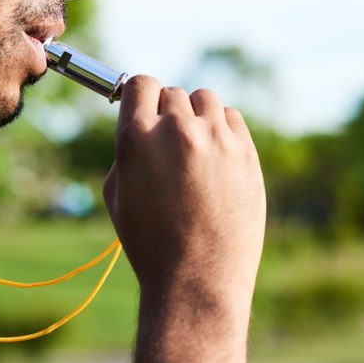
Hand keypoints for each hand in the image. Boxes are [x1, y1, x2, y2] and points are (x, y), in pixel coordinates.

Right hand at [103, 75, 265, 362]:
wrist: (197, 279)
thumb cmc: (151, 243)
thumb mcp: (118, 195)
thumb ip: (127, 150)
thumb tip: (141, 122)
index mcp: (137, 138)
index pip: (140, 83)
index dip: (140, 95)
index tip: (144, 106)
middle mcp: (177, 130)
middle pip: (172, 93)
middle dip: (167, 114)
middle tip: (169, 144)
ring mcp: (216, 139)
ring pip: (204, 100)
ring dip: (197, 116)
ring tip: (195, 150)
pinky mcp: (245, 152)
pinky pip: (231, 118)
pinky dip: (222, 129)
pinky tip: (217, 158)